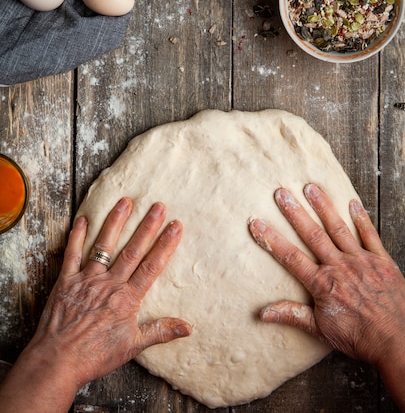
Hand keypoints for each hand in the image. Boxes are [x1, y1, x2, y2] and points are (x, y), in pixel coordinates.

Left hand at [0, 197, 191, 412]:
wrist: (58, 361)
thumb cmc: (95, 355)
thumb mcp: (133, 346)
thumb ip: (161, 331)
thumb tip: (189, 327)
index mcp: (127, 298)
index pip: (152, 266)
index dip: (165, 245)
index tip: (176, 226)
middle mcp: (109, 284)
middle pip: (132, 250)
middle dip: (147, 226)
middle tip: (158, 205)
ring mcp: (87, 279)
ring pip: (104, 245)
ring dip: (115, 222)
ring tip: (125, 201)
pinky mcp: (66, 281)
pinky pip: (72, 254)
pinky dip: (77, 236)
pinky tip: (83, 219)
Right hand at [249, 184, 404, 366]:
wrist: (398, 342)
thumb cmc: (360, 338)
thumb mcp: (321, 330)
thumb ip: (292, 315)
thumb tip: (262, 313)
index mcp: (323, 284)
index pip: (290, 257)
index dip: (271, 239)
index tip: (256, 223)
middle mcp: (340, 267)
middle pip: (312, 235)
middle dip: (295, 213)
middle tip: (282, 193)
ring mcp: (362, 261)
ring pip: (339, 228)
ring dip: (324, 207)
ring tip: (311, 187)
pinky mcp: (382, 261)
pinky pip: (371, 235)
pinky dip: (362, 218)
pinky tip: (354, 203)